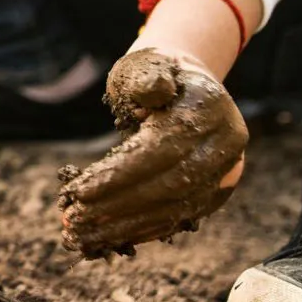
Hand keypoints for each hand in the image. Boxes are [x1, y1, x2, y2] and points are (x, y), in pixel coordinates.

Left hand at [58, 47, 247, 256]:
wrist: (186, 84)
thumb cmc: (152, 72)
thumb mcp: (145, 63)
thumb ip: (147, 77)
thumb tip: (153, 92)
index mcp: (209, 106)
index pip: (162, 150)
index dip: (120, 174)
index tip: (78, 191)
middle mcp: (226, 142)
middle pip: (169, 185)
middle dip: (118, 206)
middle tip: (74, 220)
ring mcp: (227, 169)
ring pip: (175, 208)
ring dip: (126, 226)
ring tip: (83, 235)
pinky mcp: (217, 191)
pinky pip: (180, 217)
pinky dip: (144, 229)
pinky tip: (110, 237)